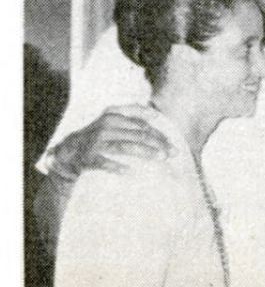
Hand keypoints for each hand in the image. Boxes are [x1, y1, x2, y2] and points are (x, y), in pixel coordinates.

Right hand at [51, 105, 173, 178]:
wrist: (69, 151)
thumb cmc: (100, 137)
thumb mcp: (114, 122)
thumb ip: (134, 119)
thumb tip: (159, 121)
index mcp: (114, 114)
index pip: (143, 123)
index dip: (159, 133)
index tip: (172, 144)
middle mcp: (106, 124)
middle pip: (138, 134)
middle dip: (158, 144)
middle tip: (172, 154)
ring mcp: (96, 140)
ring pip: (125, 146)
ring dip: (145, 152)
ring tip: (160, 159)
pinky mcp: (88, 156)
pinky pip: (104, 162)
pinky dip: (116, 167)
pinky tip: (129, 172)